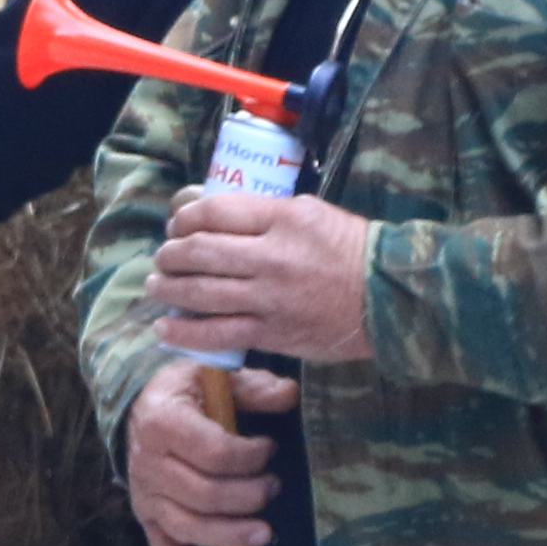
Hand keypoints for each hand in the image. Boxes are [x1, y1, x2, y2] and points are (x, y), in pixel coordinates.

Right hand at [122, 356, 290, 545]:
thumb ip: (253, 387)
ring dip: (230, 536)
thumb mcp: (215, 377)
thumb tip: (289, 396)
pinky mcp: (147, 517)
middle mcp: (147, 462)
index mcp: (162, 422)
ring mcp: (145, 494)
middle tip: (273, 486)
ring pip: (187, 527)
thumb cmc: (187, 392)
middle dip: (248, 496)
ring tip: (265, 533)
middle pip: (203, 494)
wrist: (140, 406)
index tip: (269, 449)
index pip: (212, 452)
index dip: (249, 457)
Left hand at [148, 185, 375, 365]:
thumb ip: (267, 214)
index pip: (215, 212)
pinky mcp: (272, 332)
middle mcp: (271, 257)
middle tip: (163, 256)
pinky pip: (217, 333)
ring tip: (157, 285)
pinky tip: (166, 328)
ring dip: (169, 288)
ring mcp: (269, 298)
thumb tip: (220, 216)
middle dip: (170, 253)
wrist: (389, 297)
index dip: (185, 218)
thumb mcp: (312, 213)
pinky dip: (185, 332)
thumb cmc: (352, 250)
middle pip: (199, 251)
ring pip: (201, 292)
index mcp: (283, 219)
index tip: (178, 224)